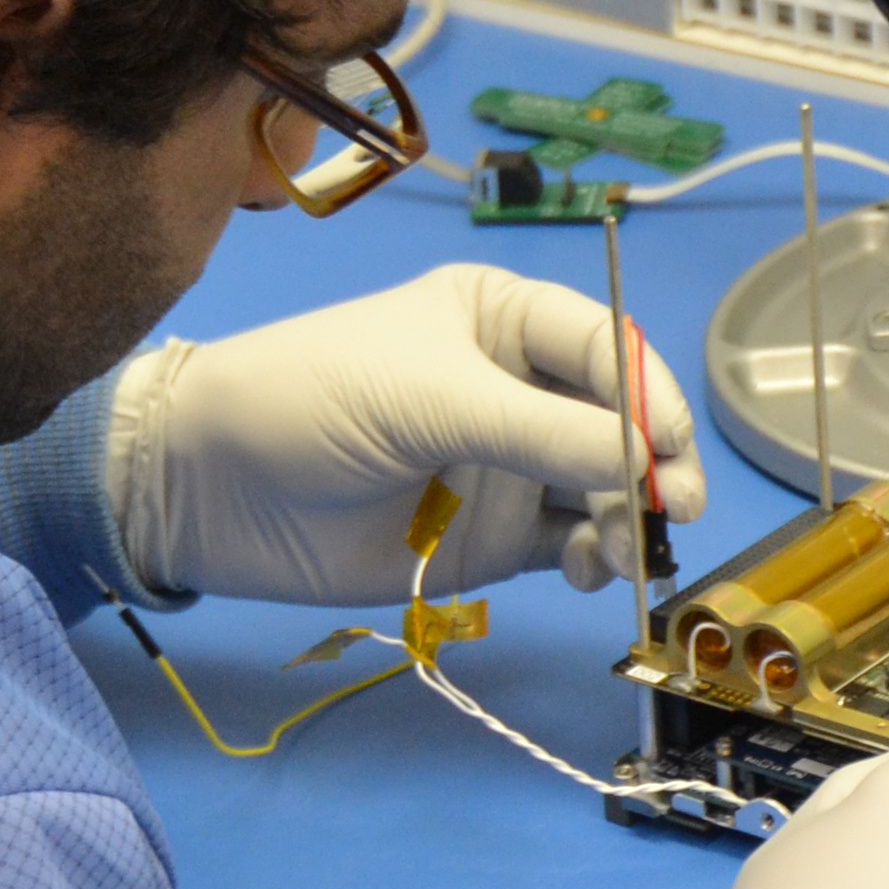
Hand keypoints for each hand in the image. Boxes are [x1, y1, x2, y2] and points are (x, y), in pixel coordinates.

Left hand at [106, 265, 705, 605]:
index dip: (648, 393)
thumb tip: (646, 464)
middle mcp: (518, 388)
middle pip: (620, 422)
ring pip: (604, 489)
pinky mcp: (493, 537)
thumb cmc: (310, 400)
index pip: (606, 346)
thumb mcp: (427, 396)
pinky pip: (571, 545)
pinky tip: (591, 569)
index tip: (670, 446)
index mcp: (503, 319)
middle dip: (655, 462)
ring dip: (629, 516)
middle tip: (675, 506)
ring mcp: (508, 466)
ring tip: (623, 546)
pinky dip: (596, 558)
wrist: (213, 489)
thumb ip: (539, 431)